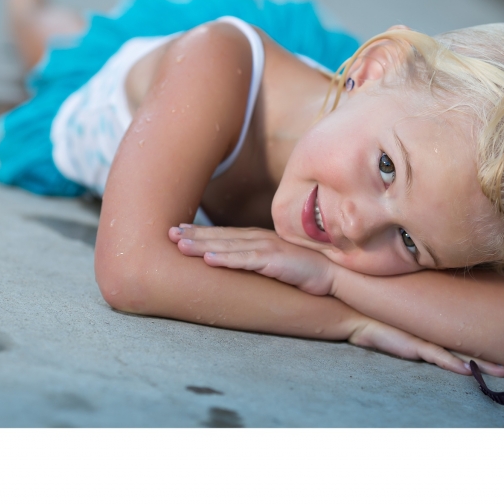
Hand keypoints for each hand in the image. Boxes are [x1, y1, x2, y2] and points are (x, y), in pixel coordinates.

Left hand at [168, 225, 336, 295]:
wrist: (334, 274)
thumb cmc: (306, 270)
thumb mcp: (277, 262)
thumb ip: (259, 260)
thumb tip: (242, 265)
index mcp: (259, 239)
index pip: (225, 234)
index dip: (201, 232)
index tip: (179, 230)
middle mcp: (260, 239)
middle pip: (221, 237)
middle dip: (194, 234)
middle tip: (169, 233)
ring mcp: (267, 248)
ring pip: (228, 246)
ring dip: (202, 245)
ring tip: (180, 245)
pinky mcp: (275, 261)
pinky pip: (246, 260)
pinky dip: (226, 259)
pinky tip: (208, 260)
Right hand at [350, 320, 503, 376]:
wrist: (356, 314)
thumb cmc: (379, 319)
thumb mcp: (404, 324)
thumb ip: (423, 331)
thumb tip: (445, 339)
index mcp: (435, 326)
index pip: (468, 334)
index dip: (489, 343)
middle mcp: (434, 331)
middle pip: (470, 343)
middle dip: (494, 355)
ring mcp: (423, 337)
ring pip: (459, 351)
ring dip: (482, 362)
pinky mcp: (411, 343)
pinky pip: (435, 354)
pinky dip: (451, 363)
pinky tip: (467, 369)